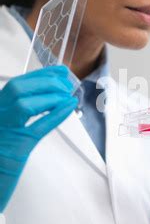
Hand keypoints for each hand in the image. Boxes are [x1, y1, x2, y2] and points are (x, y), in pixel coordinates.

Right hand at [0, 66, 77, 211]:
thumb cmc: (3, 152)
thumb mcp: (7, 126)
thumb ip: (19, 111)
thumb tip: (50, 97)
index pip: (16, 84)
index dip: (41, 75)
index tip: (60, 72)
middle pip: (18, 88)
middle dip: (46, 82)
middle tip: (66, 86)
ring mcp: (4, 131)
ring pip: (24, 105)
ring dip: (50, 97)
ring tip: (67, 96)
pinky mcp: (16, 149)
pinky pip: (38, 127)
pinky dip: (56, 114)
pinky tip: (69, 107)